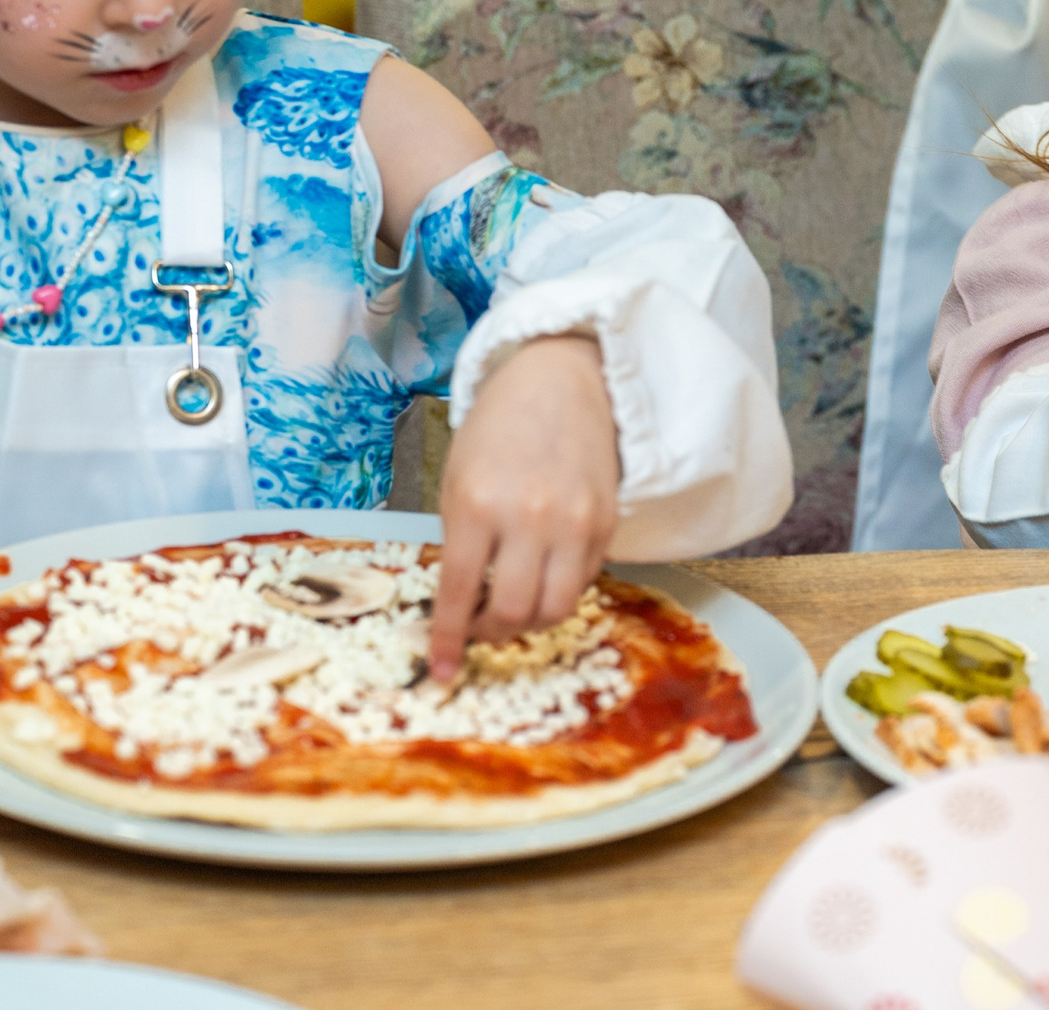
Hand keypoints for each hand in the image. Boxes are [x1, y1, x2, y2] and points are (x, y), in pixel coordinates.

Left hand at [427, 335, 619, 683]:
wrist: (559, 378)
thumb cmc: (498, 426)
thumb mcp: (457, 477)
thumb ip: (460, 540)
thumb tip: (460, 602)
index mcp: (477, 502)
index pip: (458, 592)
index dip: (447, 639)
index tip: (441, 670)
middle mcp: (528, 516)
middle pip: (513, 612)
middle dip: (489, 632)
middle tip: (477, 625)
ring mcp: (574, 521)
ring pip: (555, 608)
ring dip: (528, 621)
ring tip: (511, 606)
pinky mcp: (606, 521)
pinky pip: (583, 581)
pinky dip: (558, 591)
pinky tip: (541, 574)